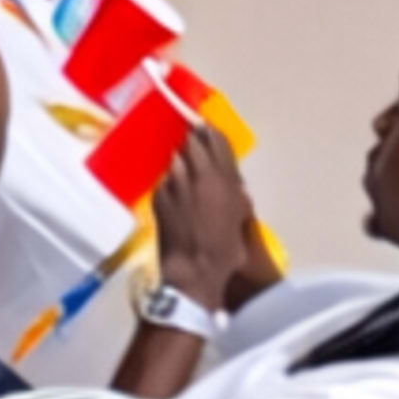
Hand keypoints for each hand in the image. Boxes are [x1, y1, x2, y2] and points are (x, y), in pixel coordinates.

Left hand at [149, 118, 273, 313]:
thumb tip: (234, 184)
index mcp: (223, 177)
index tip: (209, 131)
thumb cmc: (225, 249)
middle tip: (194, 143)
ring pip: (175, 158)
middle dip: (194, 141)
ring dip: (180, 160)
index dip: (213, 134)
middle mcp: (198, 173)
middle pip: (192, 142)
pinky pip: (165, 180)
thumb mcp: (240, 218)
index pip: (217, 141)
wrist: (192, 268)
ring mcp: (174, 182)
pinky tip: (174, 193)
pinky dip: (170, 183)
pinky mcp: (158, 195)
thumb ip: (236, 194)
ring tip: (184, 169)